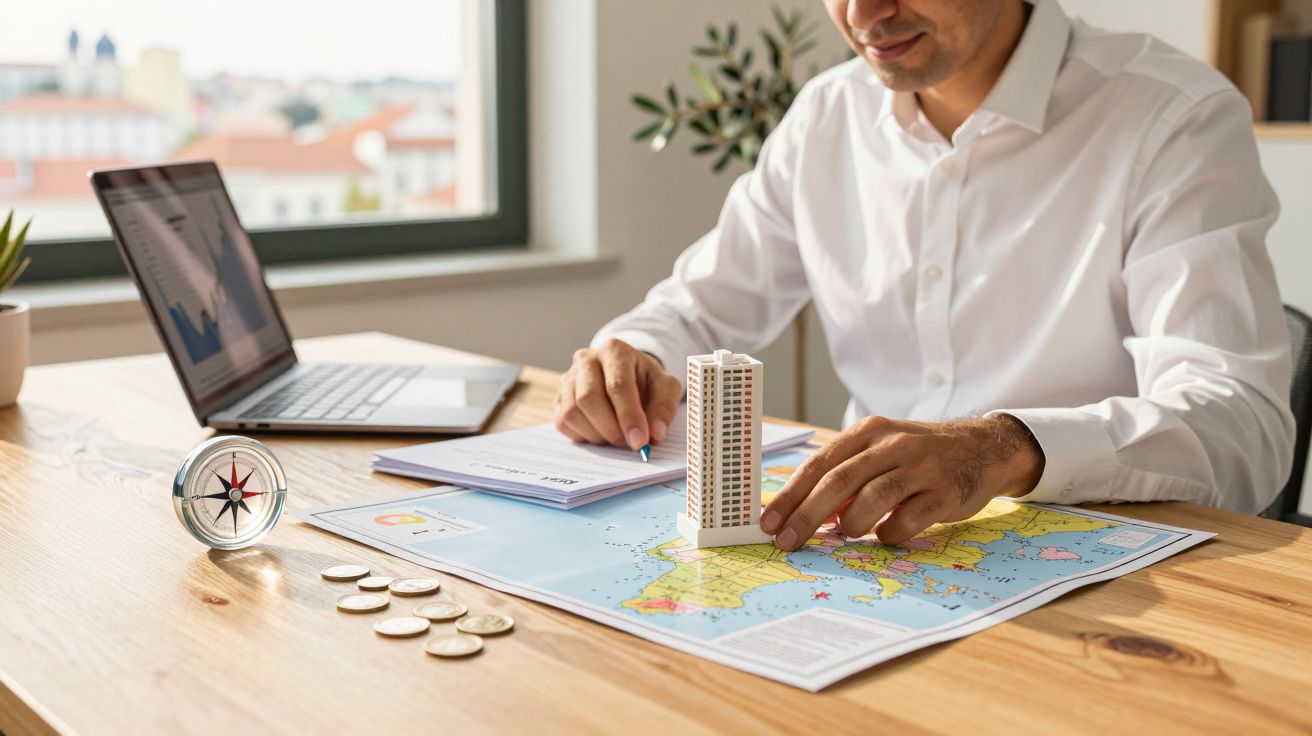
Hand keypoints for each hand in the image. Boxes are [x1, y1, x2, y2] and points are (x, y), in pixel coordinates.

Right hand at [553, 338, 682, 449]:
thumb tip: (654, 435)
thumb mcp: (666, 387)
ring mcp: (568, 377)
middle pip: (588, 398)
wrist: (627, 375)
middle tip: (628, 444)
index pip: (617, 385)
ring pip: (572, 412)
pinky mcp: (559, 397)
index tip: (640, 441)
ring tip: (616, 437)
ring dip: (596, 435)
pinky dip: (583, 435)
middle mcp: (586, 359)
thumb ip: (664, 408)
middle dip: (611, 428)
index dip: (629, 416)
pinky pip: (562, 422)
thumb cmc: (646, 381)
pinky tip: (601, 433)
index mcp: (615, 350)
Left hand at [761, 414, 1043, 549]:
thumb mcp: (879, 451)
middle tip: (788, 542)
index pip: (818, 464)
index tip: (769, 521)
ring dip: (851, 524)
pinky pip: (908, 519)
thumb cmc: (917, 455)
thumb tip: (801, 513)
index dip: (790, 495)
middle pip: (838, 482)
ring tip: (846, 533)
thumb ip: (845, 475)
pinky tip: (887, 534)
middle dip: (806, 516)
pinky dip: (890, 533)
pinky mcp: (945, 491)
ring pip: (872, 499)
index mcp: (867, 432)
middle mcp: (891, 445)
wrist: (982, 448)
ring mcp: (921, 467)